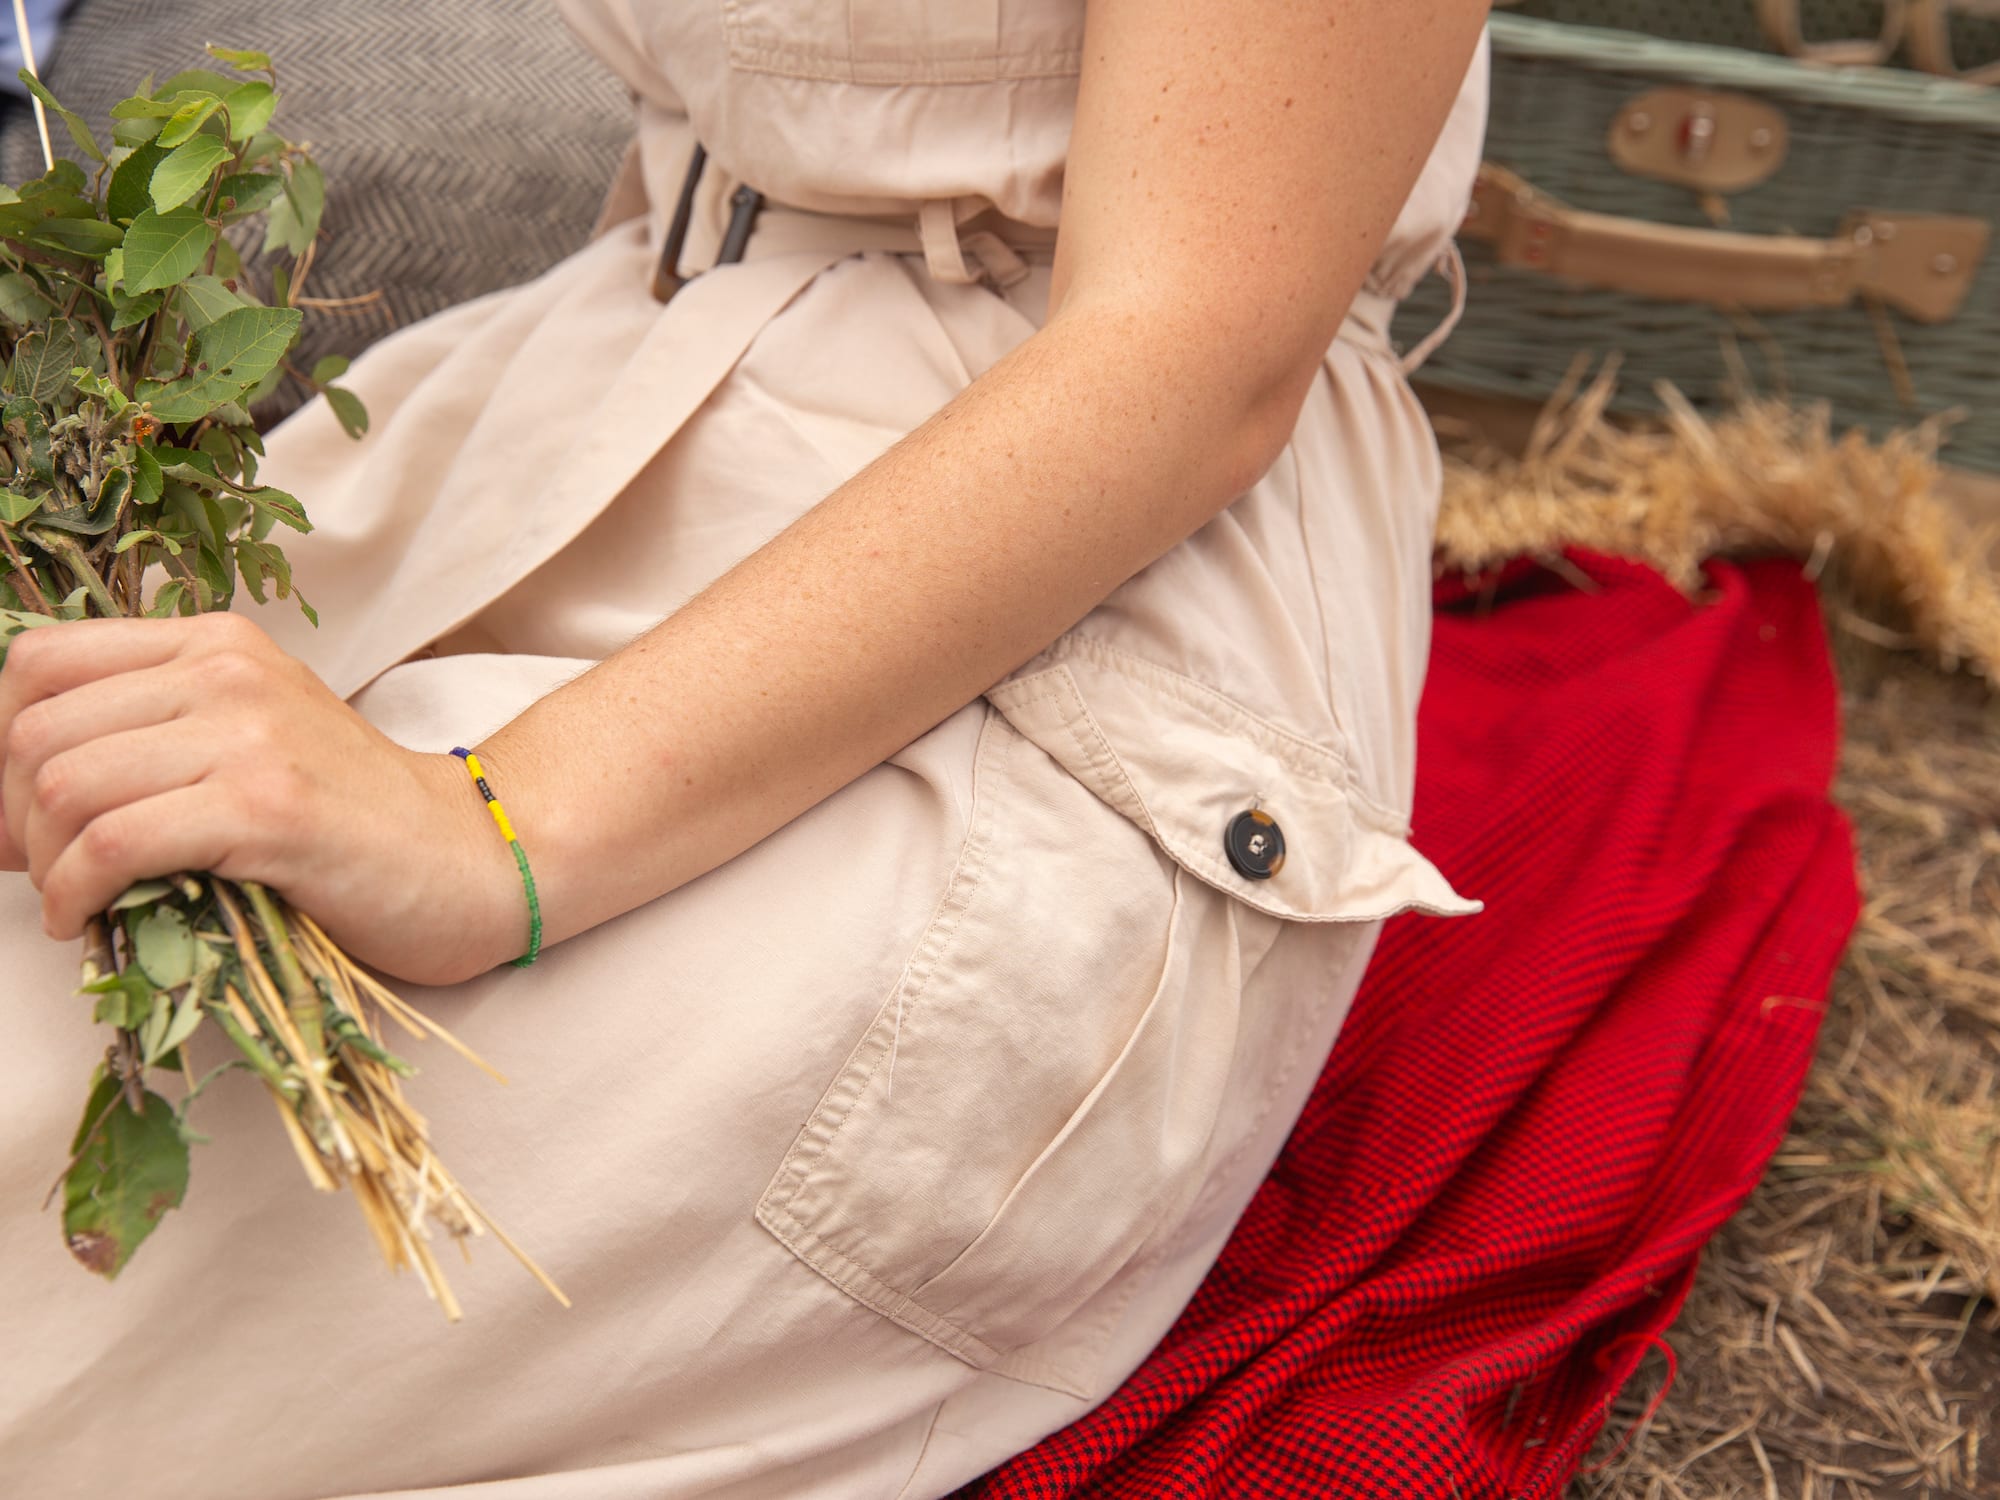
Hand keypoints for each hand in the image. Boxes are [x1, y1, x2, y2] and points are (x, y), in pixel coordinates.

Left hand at [0, 612, 522, 983]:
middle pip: (37, 728)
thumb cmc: (354, 820)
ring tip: (73, 899)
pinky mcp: (269, 808)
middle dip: (11, 814)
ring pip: (63, 783)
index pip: (41, 661)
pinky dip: (76, 892)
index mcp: (218, 643)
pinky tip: (89, 918)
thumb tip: (13, 794)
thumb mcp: (252, 741)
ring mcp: (251, 735)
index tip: (19, 812)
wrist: (470, 858)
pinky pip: (114, 843)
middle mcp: (229, 672)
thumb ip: (157, 735)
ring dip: (43, 861)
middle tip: (41, 870)